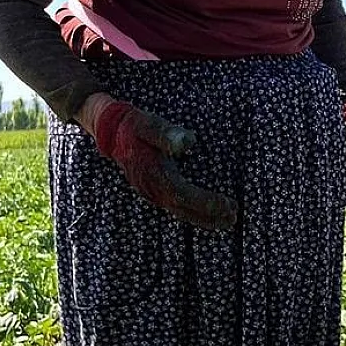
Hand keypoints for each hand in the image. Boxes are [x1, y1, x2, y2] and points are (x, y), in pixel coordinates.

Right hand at [88, 96, 237, 229]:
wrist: (112, 131)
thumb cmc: (134, 126)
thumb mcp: (149, 124)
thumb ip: (166, 133)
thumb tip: (189, 141)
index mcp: (154, 173)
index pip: (183, 195)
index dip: (206, 202)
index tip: (228, 203)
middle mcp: (151, 188)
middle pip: (184, 210)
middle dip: (209, 216)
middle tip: (233, 218)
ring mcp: (151, 192)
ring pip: (180, 212)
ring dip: (204, 219)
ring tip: (227, 221)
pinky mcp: (153, 191)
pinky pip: (175, 208)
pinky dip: (193, 214)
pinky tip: (208, 215)